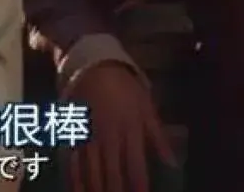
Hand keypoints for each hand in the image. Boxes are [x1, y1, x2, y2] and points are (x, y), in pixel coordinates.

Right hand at [63, 62, 175, 191]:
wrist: (93, 65)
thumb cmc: (125, 88)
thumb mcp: (147, 108)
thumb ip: (158, 137)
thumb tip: (172, 164)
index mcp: (129, 131)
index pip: (135, 167)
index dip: (139, 187)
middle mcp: (108, 137)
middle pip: (112, 173)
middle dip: (115, 191)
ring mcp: (88, 135)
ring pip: (90, 169)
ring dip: (95, 188)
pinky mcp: (73, 131)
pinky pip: (72, 158)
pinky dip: (73, 176)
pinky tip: (76, 188)